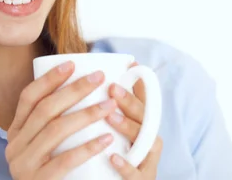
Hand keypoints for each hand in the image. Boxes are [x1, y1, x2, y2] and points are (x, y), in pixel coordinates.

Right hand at [5, 62, 117, 179]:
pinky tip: (105, 138)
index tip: (72, 64)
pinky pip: (63, 161)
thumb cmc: (51, 175)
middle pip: (44, 111)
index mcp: (15, 133)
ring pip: (54, 132)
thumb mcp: (43, 147)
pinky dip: (86, 148)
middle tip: (98, 78)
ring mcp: (24, 166)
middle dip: (73, 91)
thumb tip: (80, 88)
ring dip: (85, 114)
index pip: (28, 99)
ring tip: (109, 105)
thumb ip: (52, 125)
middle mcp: (14, 147)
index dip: (49, 79)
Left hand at [105, 63, 162, 178]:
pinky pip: (136, 175)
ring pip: (146, 142)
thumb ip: (103, 112)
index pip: (144, 101)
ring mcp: (146, 162)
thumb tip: (83, 81)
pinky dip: (126, 165)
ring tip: (111, 117)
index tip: (131, 63)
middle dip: (130, 101)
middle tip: (112, 88)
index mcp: (140, 127)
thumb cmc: (109, 160)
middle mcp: (148, 141)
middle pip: (145, 117)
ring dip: (129, 127)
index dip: (140, 82)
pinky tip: (113, 157)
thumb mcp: (110, 133)